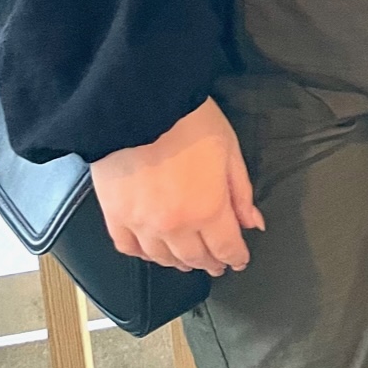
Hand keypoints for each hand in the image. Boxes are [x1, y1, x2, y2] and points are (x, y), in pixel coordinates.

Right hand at [90, 97, 263, 275]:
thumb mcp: (229, 150)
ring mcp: (141, 225)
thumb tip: (252, 223)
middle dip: (210, 262)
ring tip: (188, 261)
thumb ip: (240, 192)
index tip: (240, 260)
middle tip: (218, 263)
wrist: (141, 104)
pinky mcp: (114, 216)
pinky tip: (153, 251)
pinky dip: (144, 254)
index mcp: (207, 210)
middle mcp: (174, 226)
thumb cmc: (191, 121)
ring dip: (179, 263)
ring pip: (163, 259)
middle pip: (195, 258)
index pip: (226, 247)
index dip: (236, 257)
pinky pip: (129, 248)